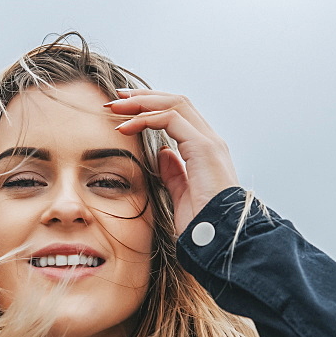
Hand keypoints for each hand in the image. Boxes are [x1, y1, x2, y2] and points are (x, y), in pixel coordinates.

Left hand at [106, 89, 239, 235]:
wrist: (219, 239)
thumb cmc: (201, 224)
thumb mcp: (181, 194)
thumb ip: (174, 172)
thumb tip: (162, 153)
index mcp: (205, 150)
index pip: (178, 115)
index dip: (151, 108)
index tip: (124, 112)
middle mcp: (210, 141)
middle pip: (176, 102)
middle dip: (144, 97)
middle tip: (116, 100)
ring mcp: (209, 142)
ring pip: (174, 104)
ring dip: (142, 102)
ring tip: (115, 107)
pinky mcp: (203, 148)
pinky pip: (171, 119)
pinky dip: (145, 118)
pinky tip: (126, 127)